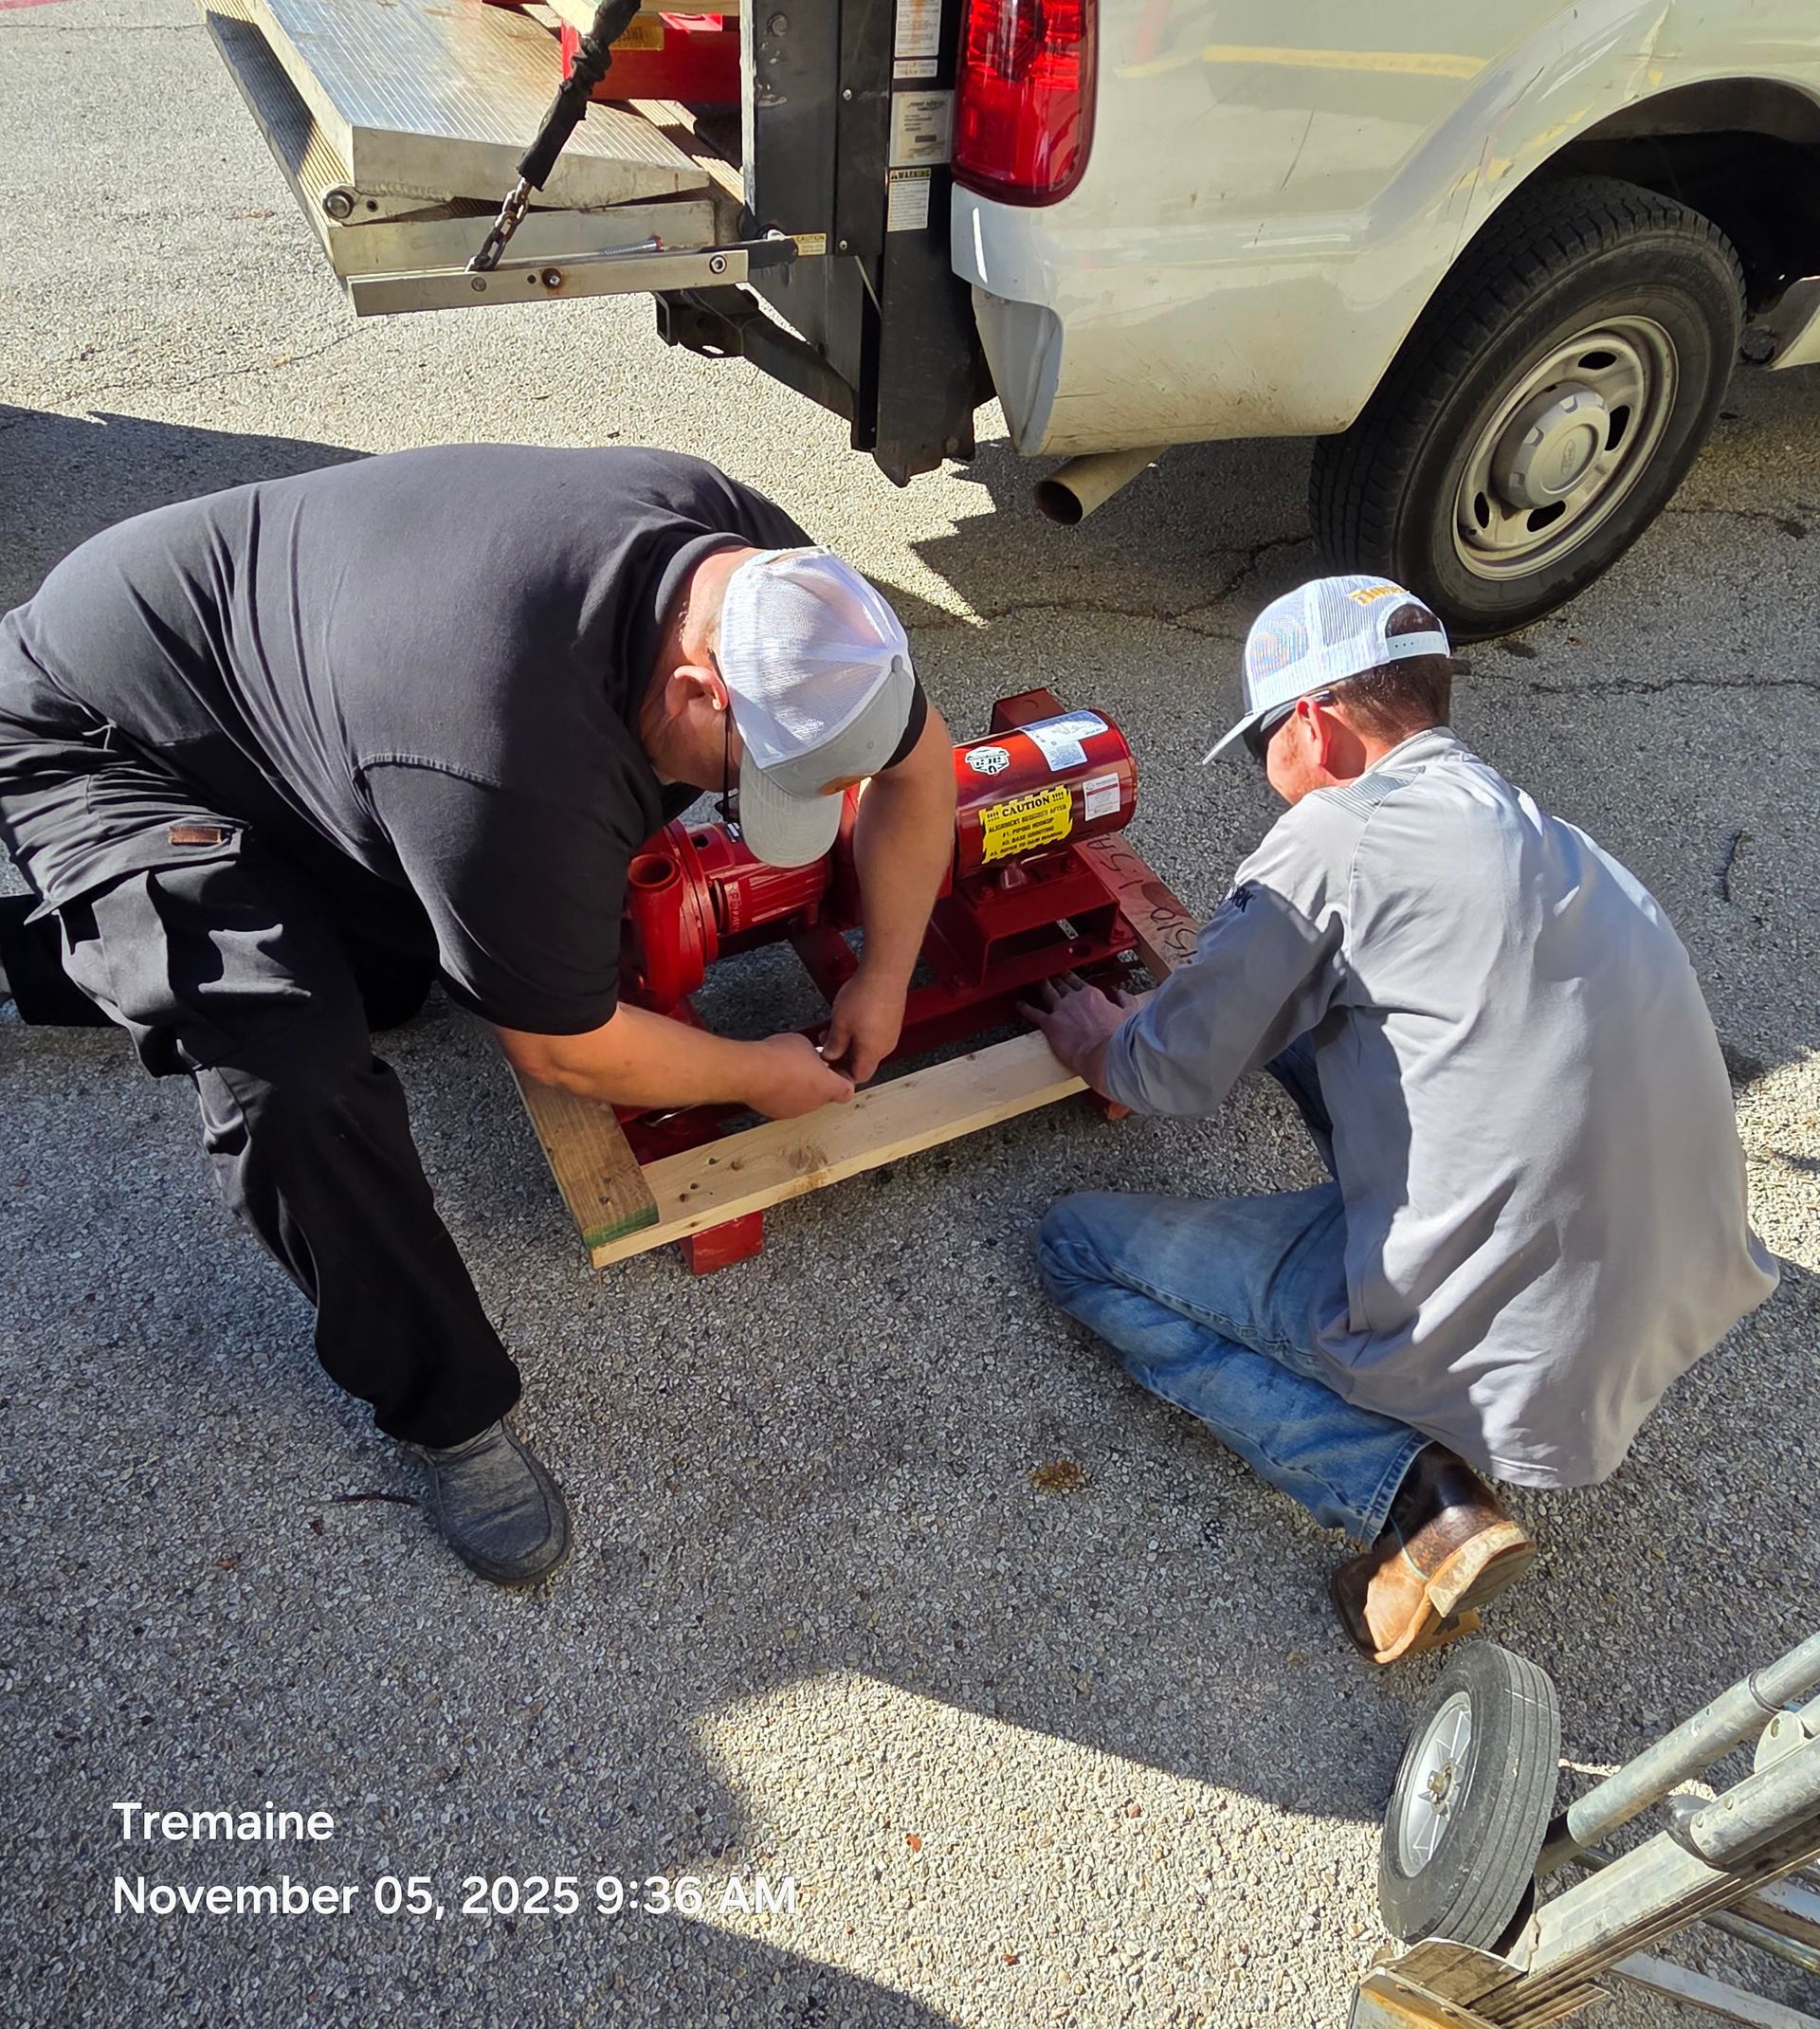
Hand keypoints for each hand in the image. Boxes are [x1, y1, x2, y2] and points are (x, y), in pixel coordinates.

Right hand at [745, 1033, 855, 1119]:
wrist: (751, 1072)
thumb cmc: (778, 1058)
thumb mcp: (804, 1043)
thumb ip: (813, 1053)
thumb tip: (809, 1053)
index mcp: (827, 1086)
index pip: (847, 1090)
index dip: (843, 1079)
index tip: (836, 1069)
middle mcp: (814, 1103)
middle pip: (825, 1094)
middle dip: (820, 1081)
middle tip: (809, 1066)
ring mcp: (795, 1110)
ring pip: (805, 1100)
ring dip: (801, 1088)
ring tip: (789, 1071)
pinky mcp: (776, 1112)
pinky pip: (786, 1103)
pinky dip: (784, 1094)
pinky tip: (776, 1079)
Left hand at [822, 968, 906, 1083]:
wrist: (885, 973)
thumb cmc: (864, 997)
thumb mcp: (840, 1024)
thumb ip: (834, 1045)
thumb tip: (830, 1056)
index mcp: (872, 1053)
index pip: (859, 1076)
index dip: (842, 1074)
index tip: (830, 1064)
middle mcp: (885, 1047)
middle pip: (864, 1062)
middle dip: (844, 1056)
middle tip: (828, 1044)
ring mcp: (891, 1033)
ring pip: (869, 1047)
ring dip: (852, 1043)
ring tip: (837, 1027)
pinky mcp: (892, 1020)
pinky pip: (876, 1034)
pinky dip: (862, 1032)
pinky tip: (852, 1018)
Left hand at [1016, 971, 1141, 1083]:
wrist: (1104, 1054)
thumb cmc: (1118, 1037)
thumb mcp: (1129, 1015)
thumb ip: (1126, 1001)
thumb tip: (1123, 994)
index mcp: (1092, 996)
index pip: (1078, 982)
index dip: (1071, 978)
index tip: (1067, 974)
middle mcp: (1075, 999)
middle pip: (1061, 985)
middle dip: (1055, 979)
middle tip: (1050, 975)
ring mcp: (1061, 1010)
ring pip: (1048, 993)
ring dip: (1041, 987)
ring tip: (1037, 982)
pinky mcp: (1051, 1024)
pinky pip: (1034, 1013)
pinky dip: (1025, 1008)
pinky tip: (1019, 1004)